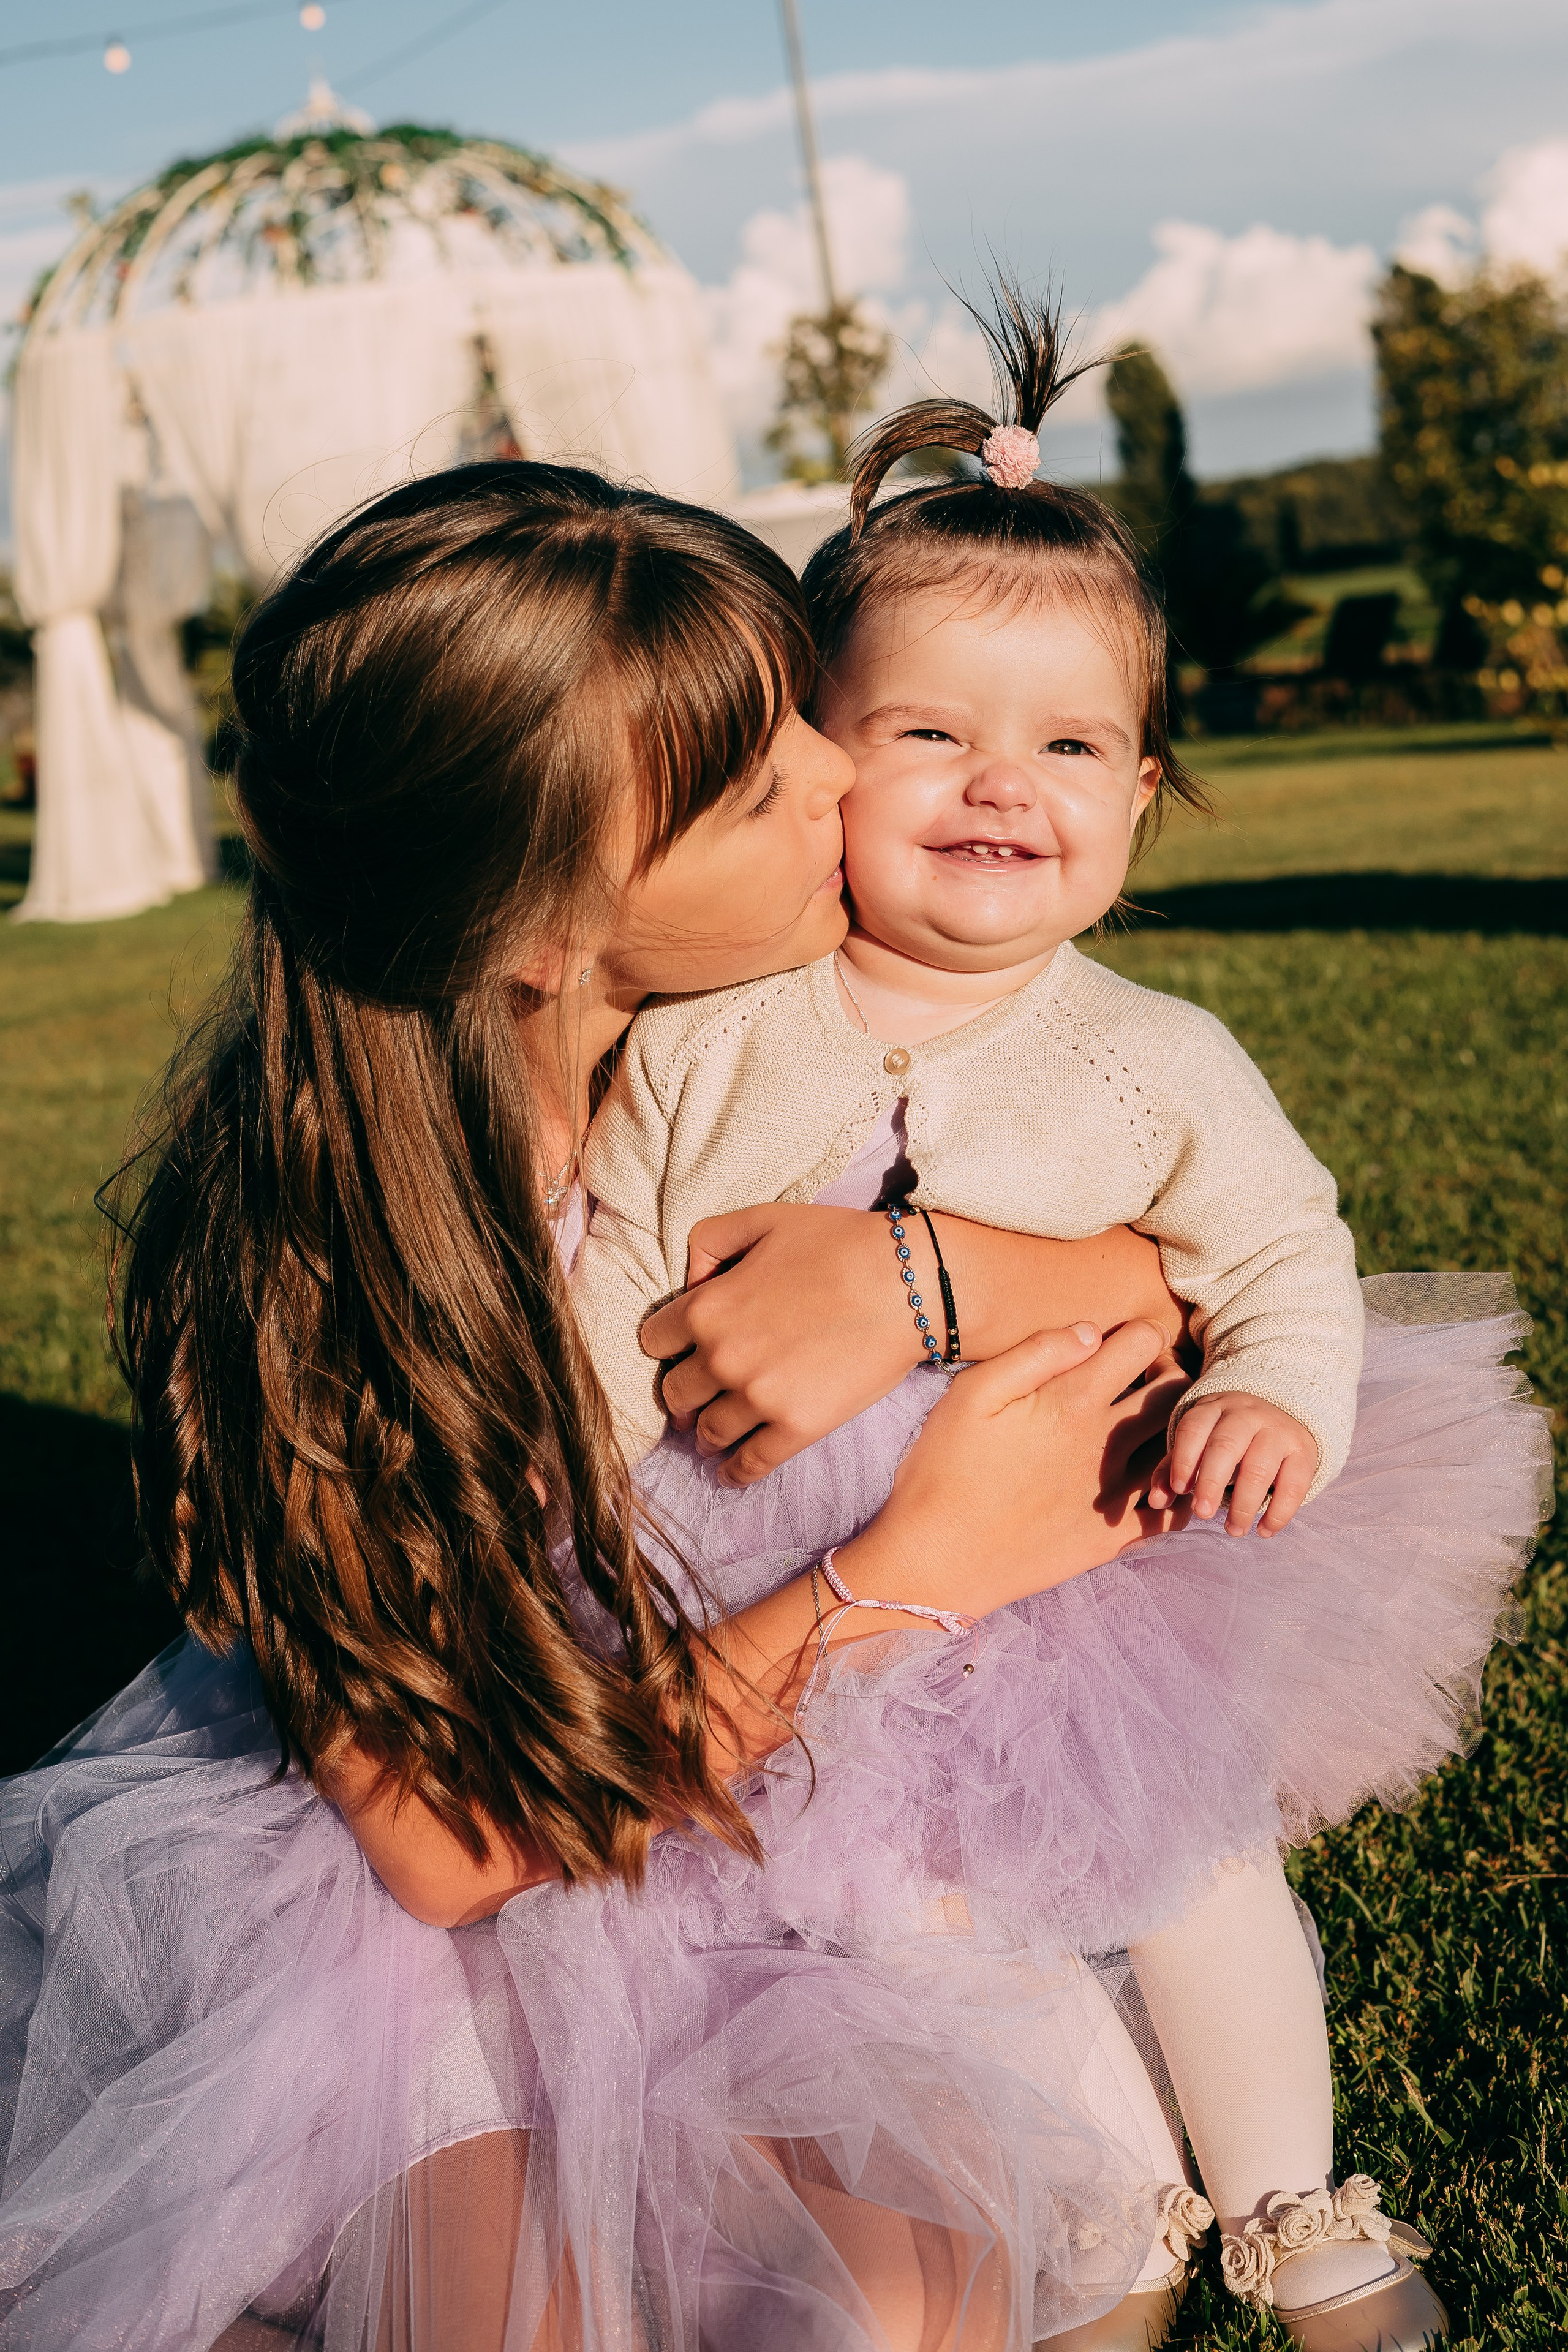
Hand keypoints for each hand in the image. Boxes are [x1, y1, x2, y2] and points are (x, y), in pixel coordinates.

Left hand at [639, 1203, 1190, 1490]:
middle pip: (675, 1393)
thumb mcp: (763, 1219)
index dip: (667, 1342)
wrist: (907, 1283)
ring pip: (707, 1431)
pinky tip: (730, 1473)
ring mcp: (758, 1399)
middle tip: (698, 1392)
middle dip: (684, 1390)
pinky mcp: (796, 1428)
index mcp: (707, 1308)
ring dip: (706, 1431)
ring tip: (714, 1431)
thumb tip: (689, 1282)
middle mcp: (722, 1359)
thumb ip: (709, 1241)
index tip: (680, 1347)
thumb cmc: (839, 1243)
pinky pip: (749, 1464)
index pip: (654, 1340)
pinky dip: (734, 1472)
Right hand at [844, 1320, 1193, 1616]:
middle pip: (1174, 1393)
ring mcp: (1115, 1496)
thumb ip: (1036, 1352)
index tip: (1125, 1343)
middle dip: (1168, 1373)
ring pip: (1179, 1448)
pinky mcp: (1112, 1538)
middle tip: (1144, 1378)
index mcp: (1073, 1401)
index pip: (1145, 1343)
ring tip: (1148, 1427)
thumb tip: (1089, 1332)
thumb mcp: (972, 1393)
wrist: (937, 1559)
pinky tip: (1152, 1479)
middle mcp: (1106, 1446)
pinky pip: (1171, 1511)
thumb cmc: (944, 1470)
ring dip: (1174, 1429)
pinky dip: (1174, 1488)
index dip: (1142, 1332)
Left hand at [1144, 1393, 1317, 1535]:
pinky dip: (1279, 1512)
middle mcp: (1246, 1414)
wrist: (1279, 1415)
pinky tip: (1264, 1531)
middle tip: (1202, 1514)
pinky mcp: (1303, 1450)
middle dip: (1212, 1482)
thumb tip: (1157, 1502)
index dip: (1184, 1459)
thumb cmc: (1225, 1439)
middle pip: (1226, 1445)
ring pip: (1260, 1467)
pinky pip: (1294, 1485)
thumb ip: (1173, 1471)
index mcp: (1212, 1409)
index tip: (1180, 1490)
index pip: (1194, 1428)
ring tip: (1234, 1530)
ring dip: (1244, 1504)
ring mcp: (1277, 1430)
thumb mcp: (1197, 1445)